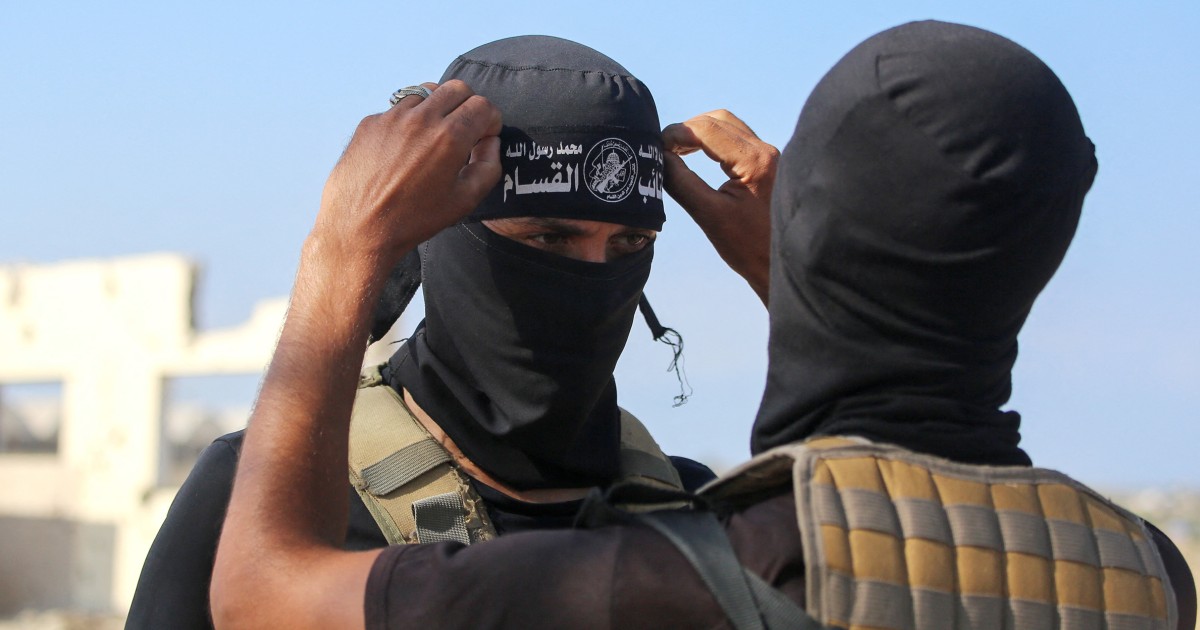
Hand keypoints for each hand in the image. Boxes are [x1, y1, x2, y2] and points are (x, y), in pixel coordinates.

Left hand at [315, 80, 502, 273]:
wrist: (360, 227)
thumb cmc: (414, 219)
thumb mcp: (464, 201)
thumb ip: (488, 167)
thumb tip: (490, 143)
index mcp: (449, 138)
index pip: (483, 105)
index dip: (491, 121)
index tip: (486, 135)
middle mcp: (421, 119)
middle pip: (457, 88)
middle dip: (469, 106)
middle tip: (466, 130)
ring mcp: (392, 117)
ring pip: (427, 92)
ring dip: (439, 108)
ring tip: (434, 135)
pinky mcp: (371, 122)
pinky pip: (399, 108)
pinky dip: (410, 120)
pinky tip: (406, 146)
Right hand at [662, 110, 776, 304]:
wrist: (783, 265)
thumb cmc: (749, 247)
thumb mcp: (709, 215)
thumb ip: (681, 182)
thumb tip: (659, 157)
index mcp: (755, 161)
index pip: (707, 129)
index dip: (676, 133)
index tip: (656, 148)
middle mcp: (766, 151)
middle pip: (719, 120)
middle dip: (688, 129)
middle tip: (665, 148)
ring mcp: (770, 156)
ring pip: (729, 127)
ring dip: (700, 134)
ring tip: (677, 152)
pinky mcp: (769, 164)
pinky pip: (737, 140)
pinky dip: (713, 142)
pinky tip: (697, 157)